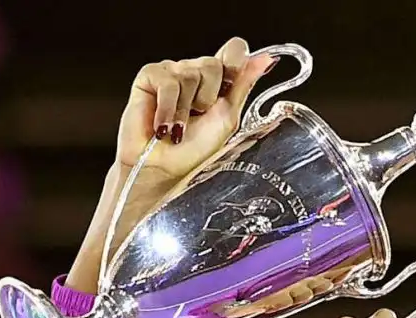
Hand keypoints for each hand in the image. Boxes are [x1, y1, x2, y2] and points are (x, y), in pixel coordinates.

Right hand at [117, 37, 275, 182]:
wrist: (163, 169)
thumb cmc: (194, 151)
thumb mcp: (228, 118)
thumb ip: (244, 85)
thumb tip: (266, 60)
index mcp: (217, 81)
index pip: (233, 50)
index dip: (235, 64)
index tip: (229, 88)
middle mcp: (195, 71)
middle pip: (213, 64)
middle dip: (208, 98)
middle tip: (197, 117)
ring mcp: (172, 72)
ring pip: (190, 74)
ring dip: (186, 110)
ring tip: (178, 128)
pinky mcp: (150, 77)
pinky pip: (167, 82)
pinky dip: (168, 109)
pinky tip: (163, 126)